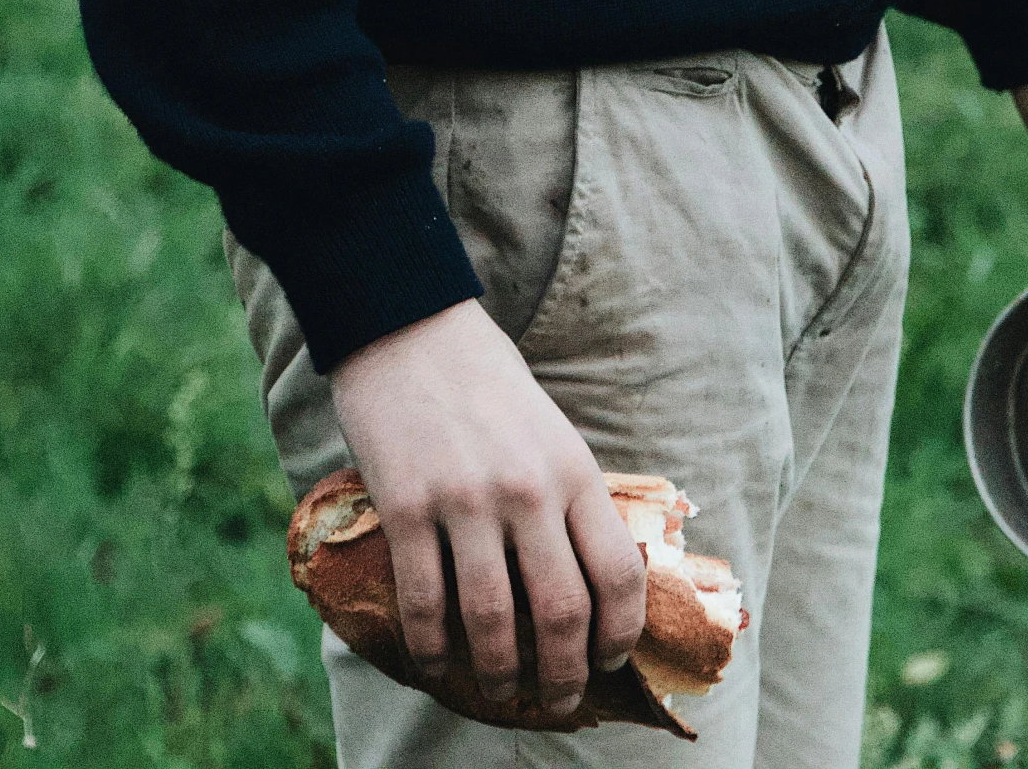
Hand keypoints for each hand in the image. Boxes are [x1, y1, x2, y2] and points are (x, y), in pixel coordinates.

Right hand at [329, 299, 646, 717]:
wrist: (406, 325)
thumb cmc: (484, 379)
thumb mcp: (550, 431)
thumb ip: (567, 496)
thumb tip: (583, 576)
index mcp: (574, 471)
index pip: (619, 573)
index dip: (621, 633)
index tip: (609, 660)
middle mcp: (529, 491)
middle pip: (563, 611)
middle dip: (564, 674)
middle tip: (556, 701)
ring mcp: (466, 501)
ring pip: (493, 619)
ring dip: (498, 673)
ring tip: (498, 691)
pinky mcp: (406, 507)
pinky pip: (424, 601)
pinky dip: (432, 648)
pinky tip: (436, 666)